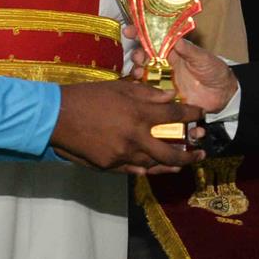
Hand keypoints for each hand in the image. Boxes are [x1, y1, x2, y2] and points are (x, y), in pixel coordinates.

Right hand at [51, 80, 205, 171]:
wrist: (57, 117)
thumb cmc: (88, 96)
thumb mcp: (118, 88)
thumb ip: (146, 94)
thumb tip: (170, 97)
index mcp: (138, 114)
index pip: (174, 114)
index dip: (191, 114)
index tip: (202, 114)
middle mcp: (135, 138)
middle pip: (170, 152)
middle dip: (189, 155)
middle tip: (201, 153)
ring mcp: (122, 155)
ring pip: (153, 164)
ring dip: (170, 165)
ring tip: (182, 165)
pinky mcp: (110, 165)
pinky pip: (134, 170)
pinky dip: (146, 169)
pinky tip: (152, 168)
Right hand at [125, 26, 238, 114]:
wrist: (222, 95)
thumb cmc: (214, 71)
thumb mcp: (203, 58)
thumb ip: (189, 50)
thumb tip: (176, 39)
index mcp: (173, 50)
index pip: (153, 39)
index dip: (140, 33)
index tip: (129, 30)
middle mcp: (165, 63)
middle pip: (144, 56)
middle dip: (137, 54)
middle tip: (137, 56)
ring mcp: (163, 79)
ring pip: (143, 73)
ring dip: (137, 71)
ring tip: (138, 72)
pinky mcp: (164, 95)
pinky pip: (149, 92)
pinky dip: (142, 90)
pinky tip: (140, 89)